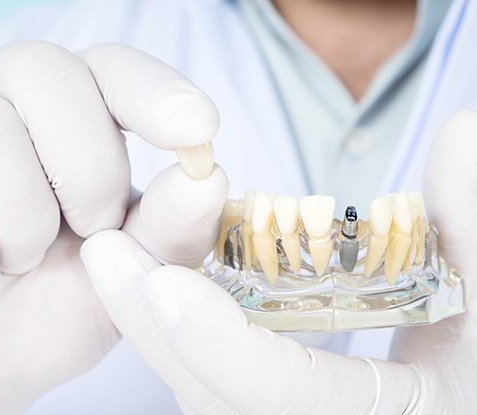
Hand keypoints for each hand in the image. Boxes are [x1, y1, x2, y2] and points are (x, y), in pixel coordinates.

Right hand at [0, 41, 221, 413]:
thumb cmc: (50, 310)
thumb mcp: (126, 275)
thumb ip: (168, 228)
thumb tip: (208, 174)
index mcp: (66, 120)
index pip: (109, 67)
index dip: (153, 90)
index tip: (196, 129)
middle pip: (43, 72)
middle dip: (85, 166)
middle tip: (90, 231)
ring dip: (21, 220)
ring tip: (20, 266)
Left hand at [82, 111, 476, 413]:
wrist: (451, 396)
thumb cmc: (469, 366)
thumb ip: (467, 228)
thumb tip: (461, 132)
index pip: (290, 401)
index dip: (228, 352)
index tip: (169, 286)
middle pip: (214, 397)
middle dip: (154, 328)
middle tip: (105, 254)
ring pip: (200, 388)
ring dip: (150, 324)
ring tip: (111, 256)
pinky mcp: (257, 403)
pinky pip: (206, 378)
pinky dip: (172, 332)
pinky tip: (152, 279)